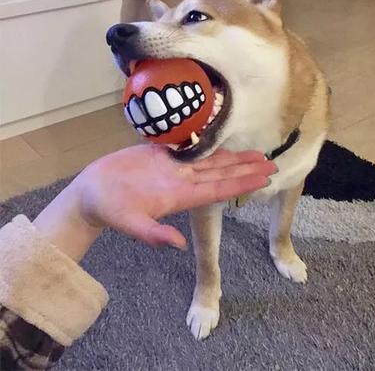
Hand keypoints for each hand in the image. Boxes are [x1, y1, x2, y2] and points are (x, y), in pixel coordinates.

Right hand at [34, 145, 276, 259]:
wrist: (92, 192)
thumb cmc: (109, 208)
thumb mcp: (129, 223)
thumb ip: (153, 233)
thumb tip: (177, 245)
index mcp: (180, 196)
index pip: (218, 188)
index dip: (242, 183)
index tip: (264, 179)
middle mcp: (183, 181)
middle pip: (221, 173)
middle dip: (246, 168)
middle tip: (271, 162)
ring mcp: (174, 168)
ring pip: (210, 160)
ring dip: (233, 156)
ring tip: (255, 153)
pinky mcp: (163, 155)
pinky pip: (191, 148)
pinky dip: (209, 144)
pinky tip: (223, 140)